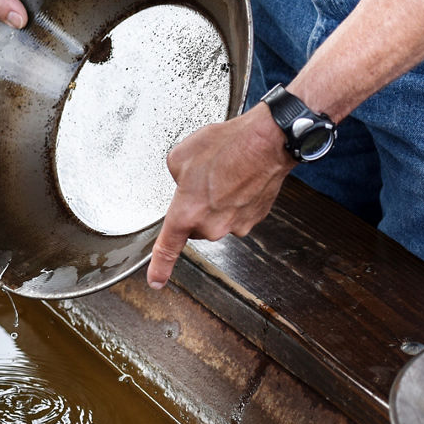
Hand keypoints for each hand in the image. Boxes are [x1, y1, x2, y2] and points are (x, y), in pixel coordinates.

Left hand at [146, 106, 295, 288]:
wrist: (266, 142)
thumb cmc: (226, 146)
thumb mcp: (180, 156)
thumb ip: (175, 177)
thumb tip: (182, 182)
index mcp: (187, 214)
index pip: (168, 249)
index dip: (160, 267)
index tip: (156, 281)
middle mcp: (212, 226)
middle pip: (194, 226)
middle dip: (195, 207)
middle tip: (203, 180)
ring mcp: (236, 225)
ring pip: (217, 219)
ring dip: (217, 201)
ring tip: (223, 174)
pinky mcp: (254, 218)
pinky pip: (236, 212)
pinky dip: (235, 198)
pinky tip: (238, 177)